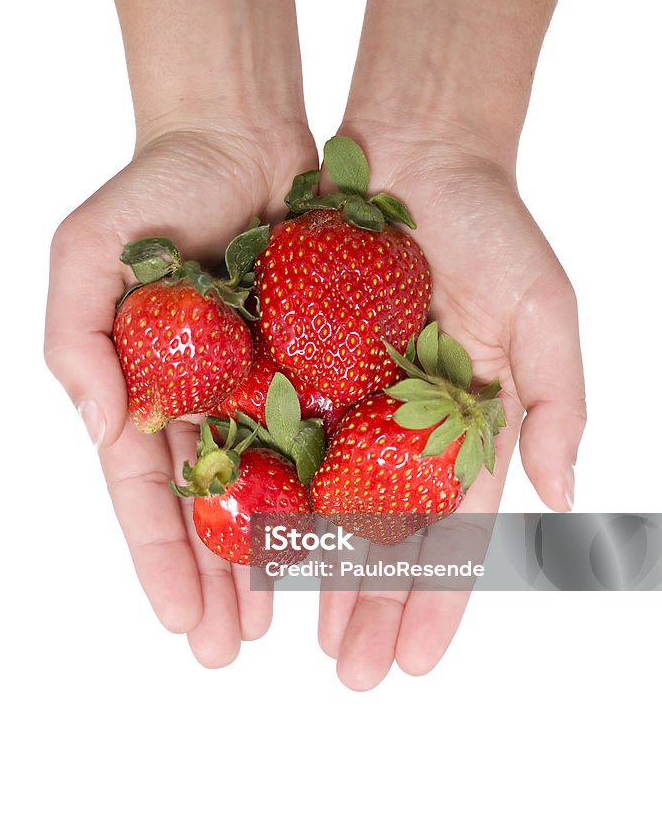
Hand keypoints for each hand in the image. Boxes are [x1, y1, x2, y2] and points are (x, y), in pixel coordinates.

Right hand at [46, 123, 316, 664]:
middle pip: (211, 508)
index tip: (182, 624)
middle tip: (229, 655)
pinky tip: (346, 542)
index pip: (148, 491)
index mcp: (148, 388)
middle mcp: (206, 399)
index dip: (161, 558)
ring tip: (285, 625)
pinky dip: (336, 487)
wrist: (240, 131)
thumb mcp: (86, 255)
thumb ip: (78, 343)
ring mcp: (265, 383)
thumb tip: (107, 433)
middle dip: (218, 582)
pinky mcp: (322, 359)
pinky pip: (333, 432)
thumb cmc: (153, 187)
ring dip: (277, 557)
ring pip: (274, 487)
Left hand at [318, 125, 585, 689]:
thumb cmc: (494, 226)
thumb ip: (556, 404)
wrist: (416, 148)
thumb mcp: (544, 311)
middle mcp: (408, 422)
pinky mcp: (297, 363)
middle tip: (354, 677)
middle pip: (388, 534)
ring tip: (303, 637)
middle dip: (373, 606)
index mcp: (468, 424)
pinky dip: (271, 495)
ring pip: (329, 502)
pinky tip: (257, 550)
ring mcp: (352, 397)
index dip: (438, 599)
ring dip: (320, 573)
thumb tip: (568, 498)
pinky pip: (280, 439)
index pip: (455, 532)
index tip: (417, 663)